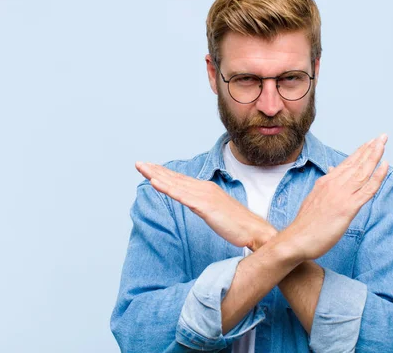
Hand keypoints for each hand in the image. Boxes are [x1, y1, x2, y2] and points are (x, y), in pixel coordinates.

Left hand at [135, 162, 276, 250]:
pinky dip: (167, 188)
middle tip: (138, 163)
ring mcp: (204, 196)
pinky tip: (154, 183)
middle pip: (175, 177)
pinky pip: (181, 196)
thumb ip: (205, 205)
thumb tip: (195, 204)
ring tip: (141, 168)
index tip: (150, 168)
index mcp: (206, 189)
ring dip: (156, 175)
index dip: (164, 173)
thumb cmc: (238, 224)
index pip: (181, 179)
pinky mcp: (204, 207)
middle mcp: (204, 188)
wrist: (254, 229)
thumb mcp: (217, 211)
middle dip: (155, 170)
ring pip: (175, 184)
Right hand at [279, 134, 389, 261]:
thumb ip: (325, 186)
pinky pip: (367, 190)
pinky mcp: (348, 208)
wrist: (296, 239)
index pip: (347, 163)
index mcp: (326, 182)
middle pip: (356, 163)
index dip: (360, 152)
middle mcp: (334, 185)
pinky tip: (385, 166)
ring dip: (375, 156)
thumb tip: (331, 172)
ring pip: (363, 172)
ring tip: (383, 143)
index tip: (370, 142)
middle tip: (382, 136)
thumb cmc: (305, 224)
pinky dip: (377, 177)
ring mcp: (341, 195)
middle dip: (370, 149)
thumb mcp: (314, 199)